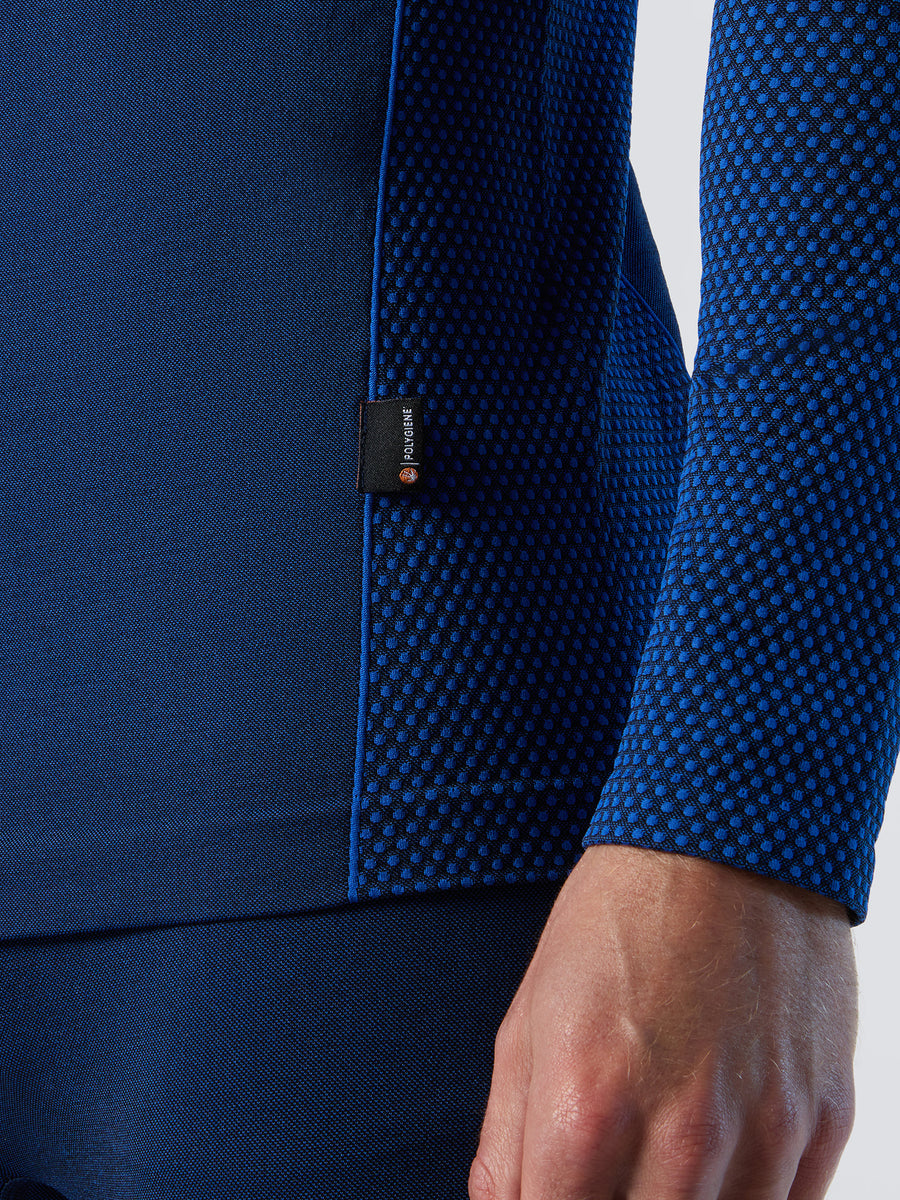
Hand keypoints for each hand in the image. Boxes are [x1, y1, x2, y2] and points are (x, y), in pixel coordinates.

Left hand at [468, 843, 857, 1198]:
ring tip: (653, 1163)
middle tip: (602, 1172)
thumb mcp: (528, 1016)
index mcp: (586, 1104)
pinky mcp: (822, 1118)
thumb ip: (507, 1139)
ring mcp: (763, 1130)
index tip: (551, 1189)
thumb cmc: (614, 921)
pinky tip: (716, 1161)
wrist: (722, 839)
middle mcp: (681, 1132)